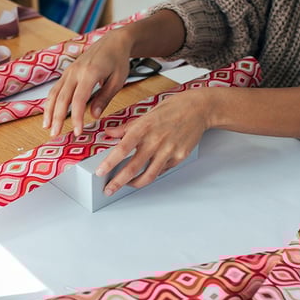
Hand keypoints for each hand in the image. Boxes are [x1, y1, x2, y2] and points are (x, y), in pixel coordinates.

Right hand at [43, 29, 133, 137]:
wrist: (113, 41)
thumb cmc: (118, 60)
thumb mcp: (117, 81)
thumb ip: (104, 98)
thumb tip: (93, 116)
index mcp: (90, 73)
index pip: (79, 100)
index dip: (76, 117)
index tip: (77, 132)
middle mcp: (76, 71)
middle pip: (62, 98)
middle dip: (57, 118)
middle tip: (55, 135)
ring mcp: (69, 71)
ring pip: (54, 93)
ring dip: (49, 111)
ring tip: (47, 127)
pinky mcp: (67, 73)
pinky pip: (55, 89)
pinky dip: (50, 102)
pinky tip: (49, 114)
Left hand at [96, 89, 215, 195]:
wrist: (198, 109)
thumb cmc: (172, 109)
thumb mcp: (146, 114)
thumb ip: (127, 127)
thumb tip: (109, 133)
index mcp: (144, 127)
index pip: (123, 148)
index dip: (110, 162)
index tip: (100, 172)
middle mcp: (156, 140)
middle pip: (133, 167)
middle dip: (118, 182)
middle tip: (108, 190)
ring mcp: (169, 150)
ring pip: (149, 175)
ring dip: (135, 184)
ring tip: (126, 185)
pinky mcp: (179, 157)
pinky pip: (162, 170)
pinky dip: (152, 173)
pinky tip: (147, 173)